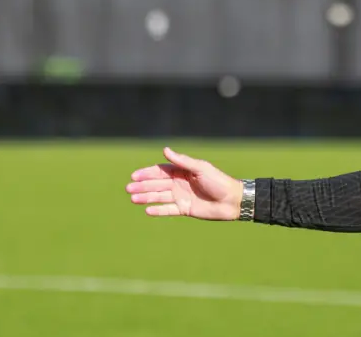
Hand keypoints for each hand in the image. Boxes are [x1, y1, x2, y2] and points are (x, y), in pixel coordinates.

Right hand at [126, 147, 242, 220]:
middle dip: (143, 186)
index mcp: (183, 172)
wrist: (232, 200)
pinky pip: (168, 210)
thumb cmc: (218, 181)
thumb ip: (182, 161)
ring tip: (133, 199)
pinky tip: (147, 210)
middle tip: (128, 188)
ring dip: (146, 197)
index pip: (161, 172)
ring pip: (160, 197)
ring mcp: (182, 197)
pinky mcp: (185, 209)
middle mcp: (180, 183)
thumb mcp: (200, 168)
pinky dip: (158, 210)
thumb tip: (165, 150)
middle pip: (157, 184)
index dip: (147, 173)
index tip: (134, 176)